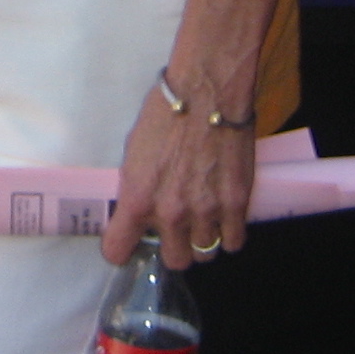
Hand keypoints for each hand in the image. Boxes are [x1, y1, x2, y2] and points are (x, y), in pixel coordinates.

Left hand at [105, 81, 255, 269]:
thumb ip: (135, 187)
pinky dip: (229, 233)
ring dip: (202, 240)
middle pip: (174, 260)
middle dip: (173, 246)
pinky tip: (224, 217)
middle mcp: (171, 214)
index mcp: (137, 199)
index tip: (128, 243)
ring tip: (202, 220)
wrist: (206, 93)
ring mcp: (206, 212)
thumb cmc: (164, 114)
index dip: (121, 249)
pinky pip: (234, 241)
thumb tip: (137, 209)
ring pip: (205, 254)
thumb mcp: (133, 152)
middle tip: (176, 228)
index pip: (118, 250)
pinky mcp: (236, 204)